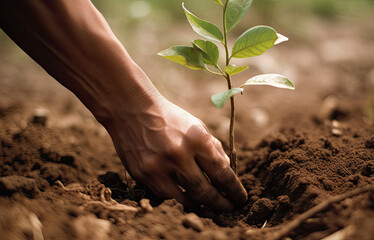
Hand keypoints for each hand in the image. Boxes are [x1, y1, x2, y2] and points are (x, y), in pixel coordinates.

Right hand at [105, 97, 246, 210]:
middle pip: (205, 192)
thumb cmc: (170, 118)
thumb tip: (227, 172)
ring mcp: (158, 166)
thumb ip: (213, 149)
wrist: (131, 109)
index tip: (240, 198)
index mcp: (197, 139)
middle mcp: (178, 154)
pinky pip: (165, 194)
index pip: (222, 173)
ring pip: (185, 199)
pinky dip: (176, 195)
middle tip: (228, 208)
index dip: (234, 190)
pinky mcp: (142, 174)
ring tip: (207, 204)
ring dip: (199, 204)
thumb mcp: (197, 126)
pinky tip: (182, 192)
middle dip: (220, 204)